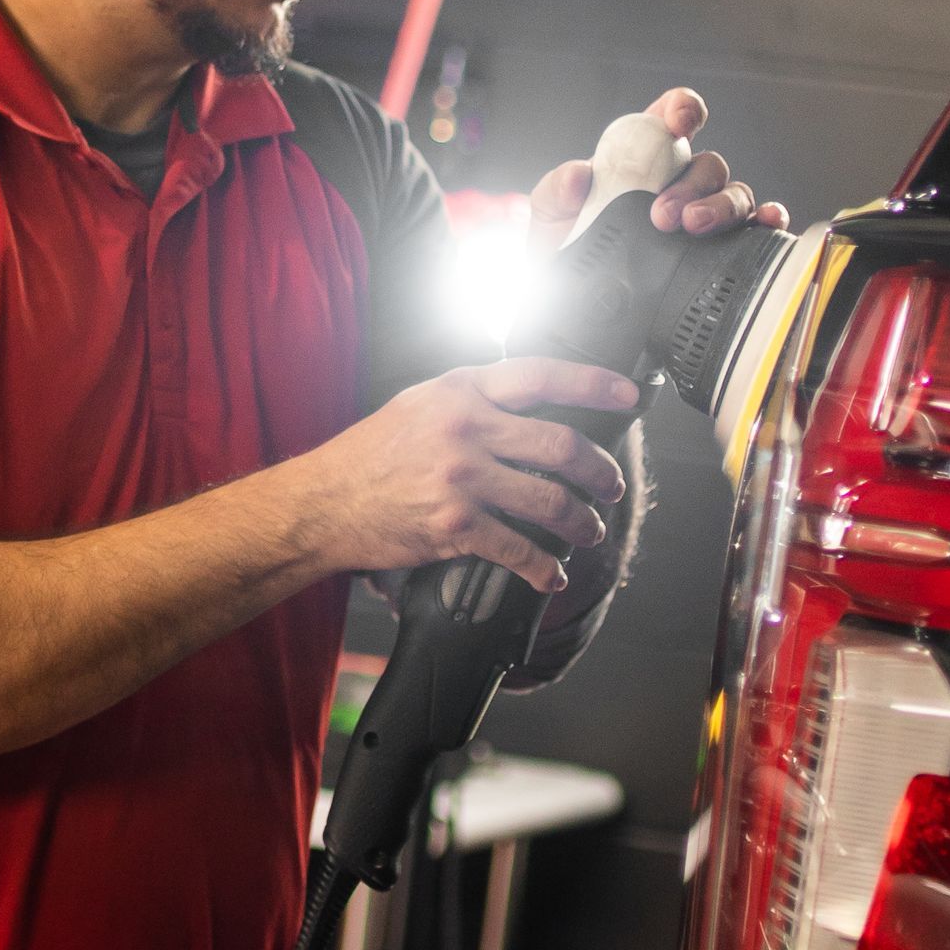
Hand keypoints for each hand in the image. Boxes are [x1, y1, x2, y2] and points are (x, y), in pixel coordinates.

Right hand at [301, 359, 634, 592]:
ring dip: (581, 522)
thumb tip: (526, 404)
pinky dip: (544, 568)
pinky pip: (519, 548)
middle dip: (599, 470)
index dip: (593, 382)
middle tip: (610, 485)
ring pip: (550, 499)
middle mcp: (466, 428)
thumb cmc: (369, 454)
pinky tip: (551, 575)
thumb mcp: (419, 403)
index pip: (542, 374)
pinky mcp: (455, 524)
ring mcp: (462, 477)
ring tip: (588, 531)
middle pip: (560, 444)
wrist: (322, 502)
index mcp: (461, 390)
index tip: (627, 395)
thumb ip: (471, 398)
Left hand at [528, 87, 790, 255]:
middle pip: (708, 165)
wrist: (578, 313)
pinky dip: (766, 223)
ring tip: (691, 226)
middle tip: (663, 215)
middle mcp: (680, 183)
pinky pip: (755, 231)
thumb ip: (556, 191)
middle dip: (691, 184)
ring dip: (719, 206)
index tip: (677, 124)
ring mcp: (704, 216)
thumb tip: (577, 177)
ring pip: (734, 195)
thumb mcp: (549, 219)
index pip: (672, 117)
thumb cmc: (568, 254)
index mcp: (642, 159)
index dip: (682, 110)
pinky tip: (763, 224)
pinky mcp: (721, 252)